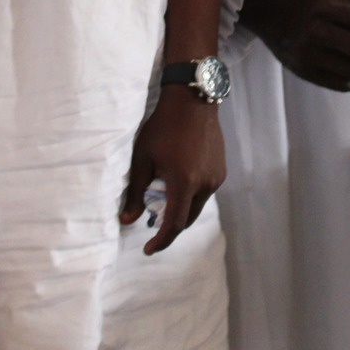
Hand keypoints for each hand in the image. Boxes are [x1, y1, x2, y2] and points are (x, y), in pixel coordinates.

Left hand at [121, 86, 225, 253]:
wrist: (193, 100)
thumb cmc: (163, 127)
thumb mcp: (143, 158)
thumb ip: (136, 191)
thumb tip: (128, 219)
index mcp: (184, 182)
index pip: (175, 224)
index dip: (161, 241)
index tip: (147, 249)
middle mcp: (205, 183)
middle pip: (188, 219)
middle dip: (170, 226)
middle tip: (152, 223)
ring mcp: (216, 177)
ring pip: (197, 205)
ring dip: (181, 208)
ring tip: (163, 196)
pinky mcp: (221, 170)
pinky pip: (205, 192)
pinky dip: (191, 195)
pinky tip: (179, 180)